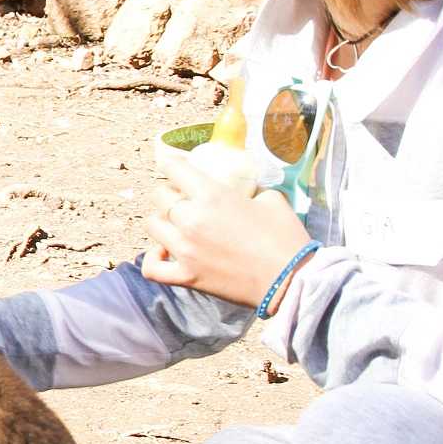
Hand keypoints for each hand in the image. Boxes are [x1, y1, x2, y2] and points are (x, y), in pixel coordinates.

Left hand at [140, 154, 315, 309]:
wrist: (290, 279)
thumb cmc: (285, 237)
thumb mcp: (271, 199)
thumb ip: (249, 191)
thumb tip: (242, 191)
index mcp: (212, 195)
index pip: (174, 168)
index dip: (172, 164)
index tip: (175, 167)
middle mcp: (191, 219)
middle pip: (159, 196)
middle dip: (169, 194)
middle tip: (183, 199)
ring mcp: (185, 249)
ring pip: (152, 225)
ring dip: (161, 221)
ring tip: (175, 224)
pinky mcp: (186, 276)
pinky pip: (152, 267)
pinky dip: (153, 259)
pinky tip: (164, 252)